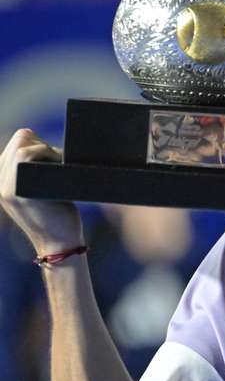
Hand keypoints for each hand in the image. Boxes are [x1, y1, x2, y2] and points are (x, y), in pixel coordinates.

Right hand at [0, 129, 83, 256]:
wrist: (60, 243)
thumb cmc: (58, 215)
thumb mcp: (39, 189)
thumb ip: (32, 169)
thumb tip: (34, 136)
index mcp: (4, 179)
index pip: (18, 141)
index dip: (41, 143)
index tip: (57, 159)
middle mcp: (0, 181)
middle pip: (20, 137)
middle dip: (45, 143)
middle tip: (61, 162)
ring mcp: (5, 186)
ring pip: (23, 144)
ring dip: (49, 150)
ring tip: (62, 166)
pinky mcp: (16, 190)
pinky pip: (26, 155)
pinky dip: (49, 154)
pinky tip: (61, 167)